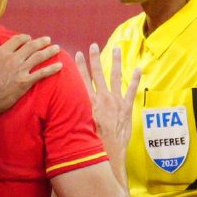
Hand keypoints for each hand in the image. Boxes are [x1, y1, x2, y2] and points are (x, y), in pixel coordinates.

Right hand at [0, 34, 59, 113]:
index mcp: (2, 52)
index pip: (18, 40)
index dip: (25, 38)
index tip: (29, 39)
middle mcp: (13, 59)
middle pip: (31, 46)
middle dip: (41, 42)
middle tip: (48, 41)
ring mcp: (20, 71)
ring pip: (39, 57)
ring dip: (49, 51)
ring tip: (57, 49)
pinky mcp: (25, 83)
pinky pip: (42, 74)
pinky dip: (52, 69)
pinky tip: (60, 66)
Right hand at [79, 42, 139, 156]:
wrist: (108, 150)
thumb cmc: (91, 142)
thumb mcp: (77, 126)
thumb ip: (71, 115)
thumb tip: (59, 113)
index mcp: (89, 101)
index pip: (82, 79)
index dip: (79, 65)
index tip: (77, 54)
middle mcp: (102, 98)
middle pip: (97, 73)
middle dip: (95, 58)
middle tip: (93, 46)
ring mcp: (115, 101)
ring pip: (115, 77)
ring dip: (116, 62)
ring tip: (117, 49)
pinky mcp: (126, 108)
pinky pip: (131, 90)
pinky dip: (135, 79)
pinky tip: (138, 69)